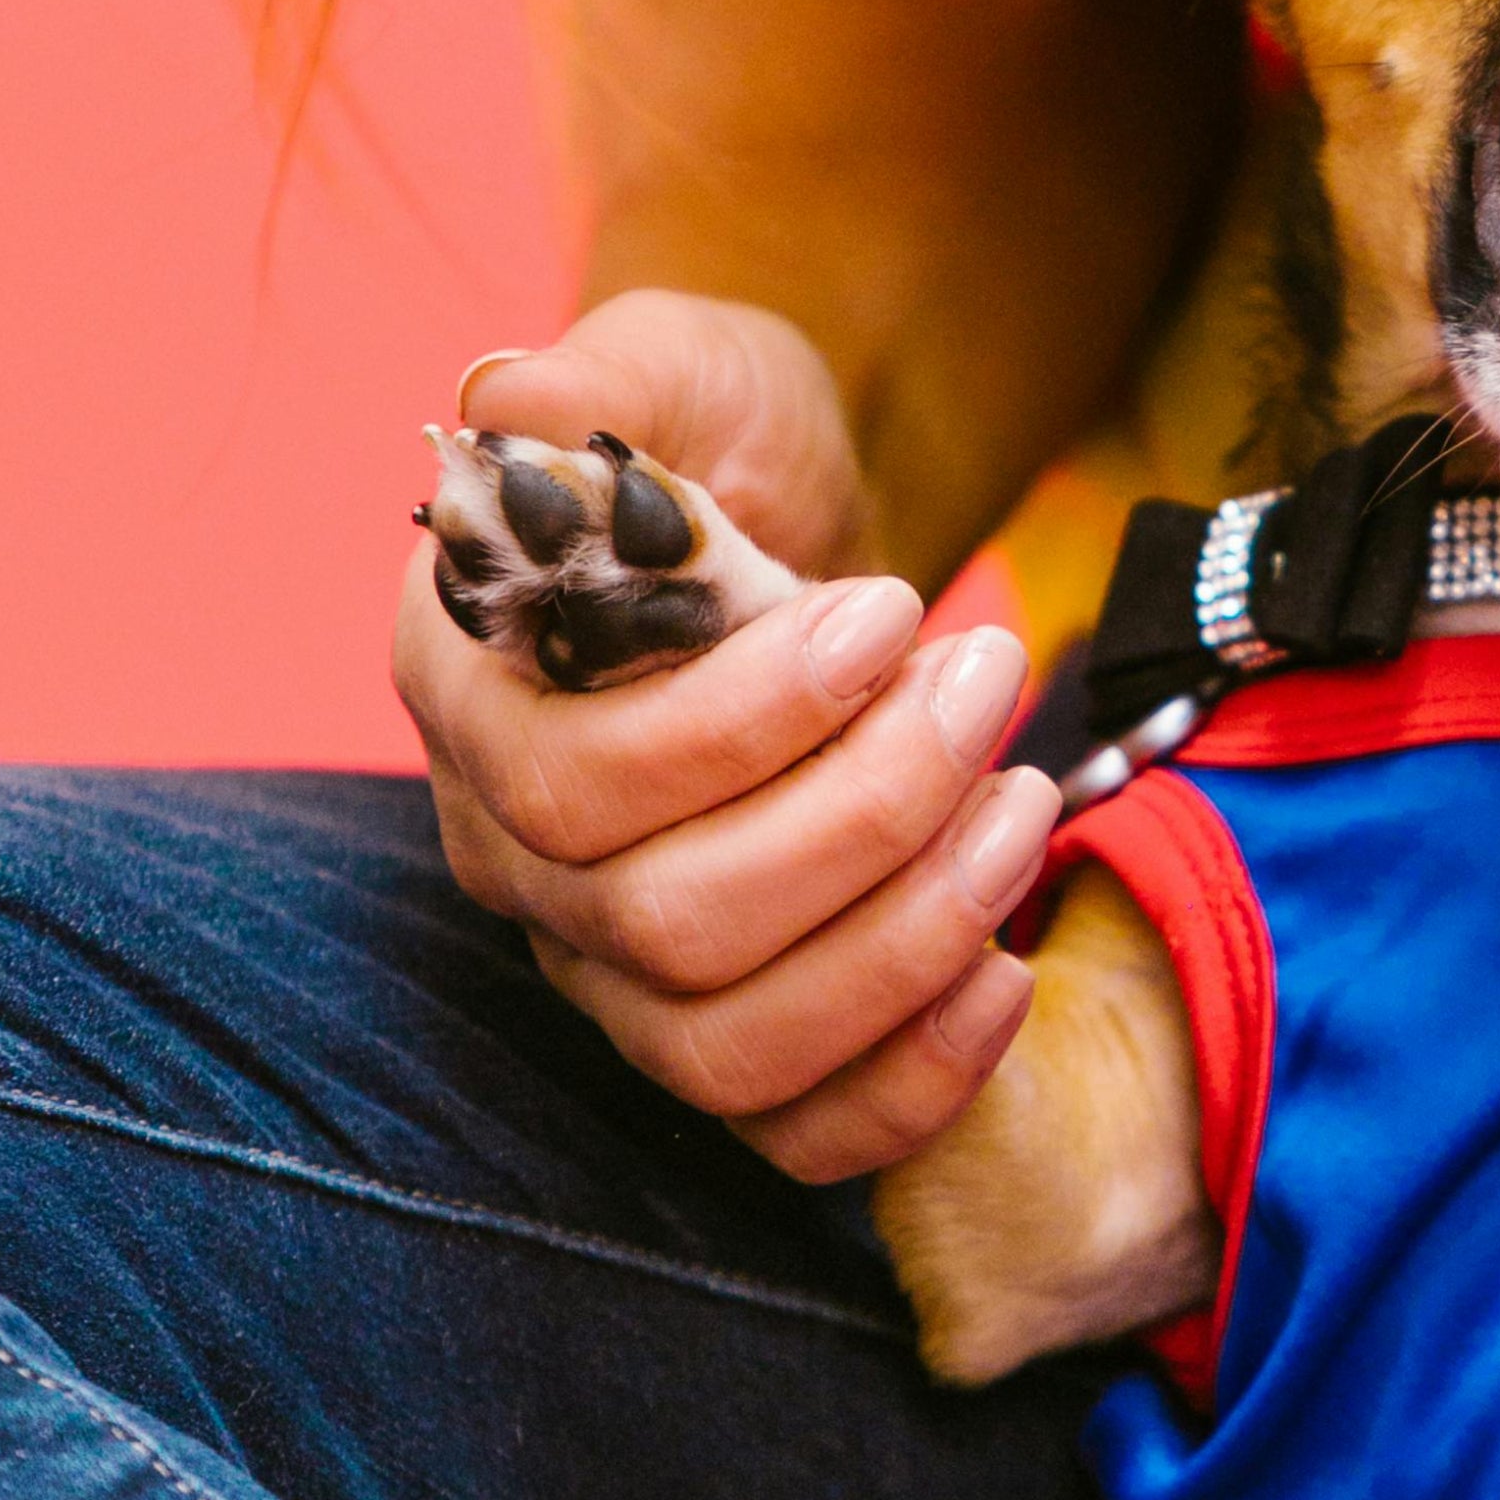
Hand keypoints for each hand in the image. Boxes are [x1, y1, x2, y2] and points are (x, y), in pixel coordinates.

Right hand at [392, 289, 1056, 1176]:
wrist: (802, 518)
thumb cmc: (729, 441)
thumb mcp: (679, 367)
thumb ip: (600, 383)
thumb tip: (512, 402)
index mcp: (474, 699)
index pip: (577, 785)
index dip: (749, 724)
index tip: (893, 613)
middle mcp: (516, 857)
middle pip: (667, 924)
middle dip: (867, 814)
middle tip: (990, 678)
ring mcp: (611, 968)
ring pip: (727, 1051)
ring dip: (905, 945)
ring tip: (1025, 807)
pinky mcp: (725, 1027)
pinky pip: (793, 1133)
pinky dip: (912, 1082)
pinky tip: (1012, 969)